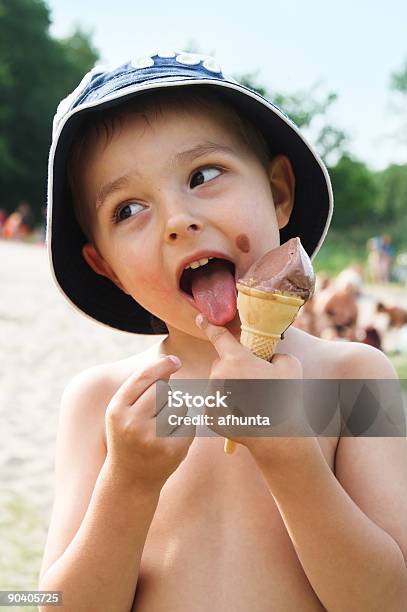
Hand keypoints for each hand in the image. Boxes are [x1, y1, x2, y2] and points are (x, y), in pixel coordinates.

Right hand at [105, 355, 194, 490]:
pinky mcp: (173, 450)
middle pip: (162, 389)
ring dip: (176, 411)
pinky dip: (184, 426)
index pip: (143, 377)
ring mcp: (153, 438)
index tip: (174, 360)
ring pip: (178, 405)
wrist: (130, 480)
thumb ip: (142, 386)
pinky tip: (170, 439)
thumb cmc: (128, 436)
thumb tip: (169, 361)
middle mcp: (132, 423)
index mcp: (117, 410)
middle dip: (165, 394)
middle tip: (157, 411)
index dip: (161, 365)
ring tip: (161, 428)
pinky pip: (189, 423)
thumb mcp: (124, 411)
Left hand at [196, 313, 316, 462]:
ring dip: (231, 387)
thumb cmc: (285, 398)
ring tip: (251, 402)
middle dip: (234, 368)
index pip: (217, 336)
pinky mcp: (209, 413)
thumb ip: (275, 354)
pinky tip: (243, 413)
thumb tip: (268, 358)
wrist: (277, 436)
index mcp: (235, 359)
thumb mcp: (290, 365)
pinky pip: (217, 402)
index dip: (208, 325)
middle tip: (254, 382)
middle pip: (222, 364)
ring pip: (219, 383)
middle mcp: (219, 375)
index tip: (199, 317)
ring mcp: (212, 395)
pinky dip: (227, 405)